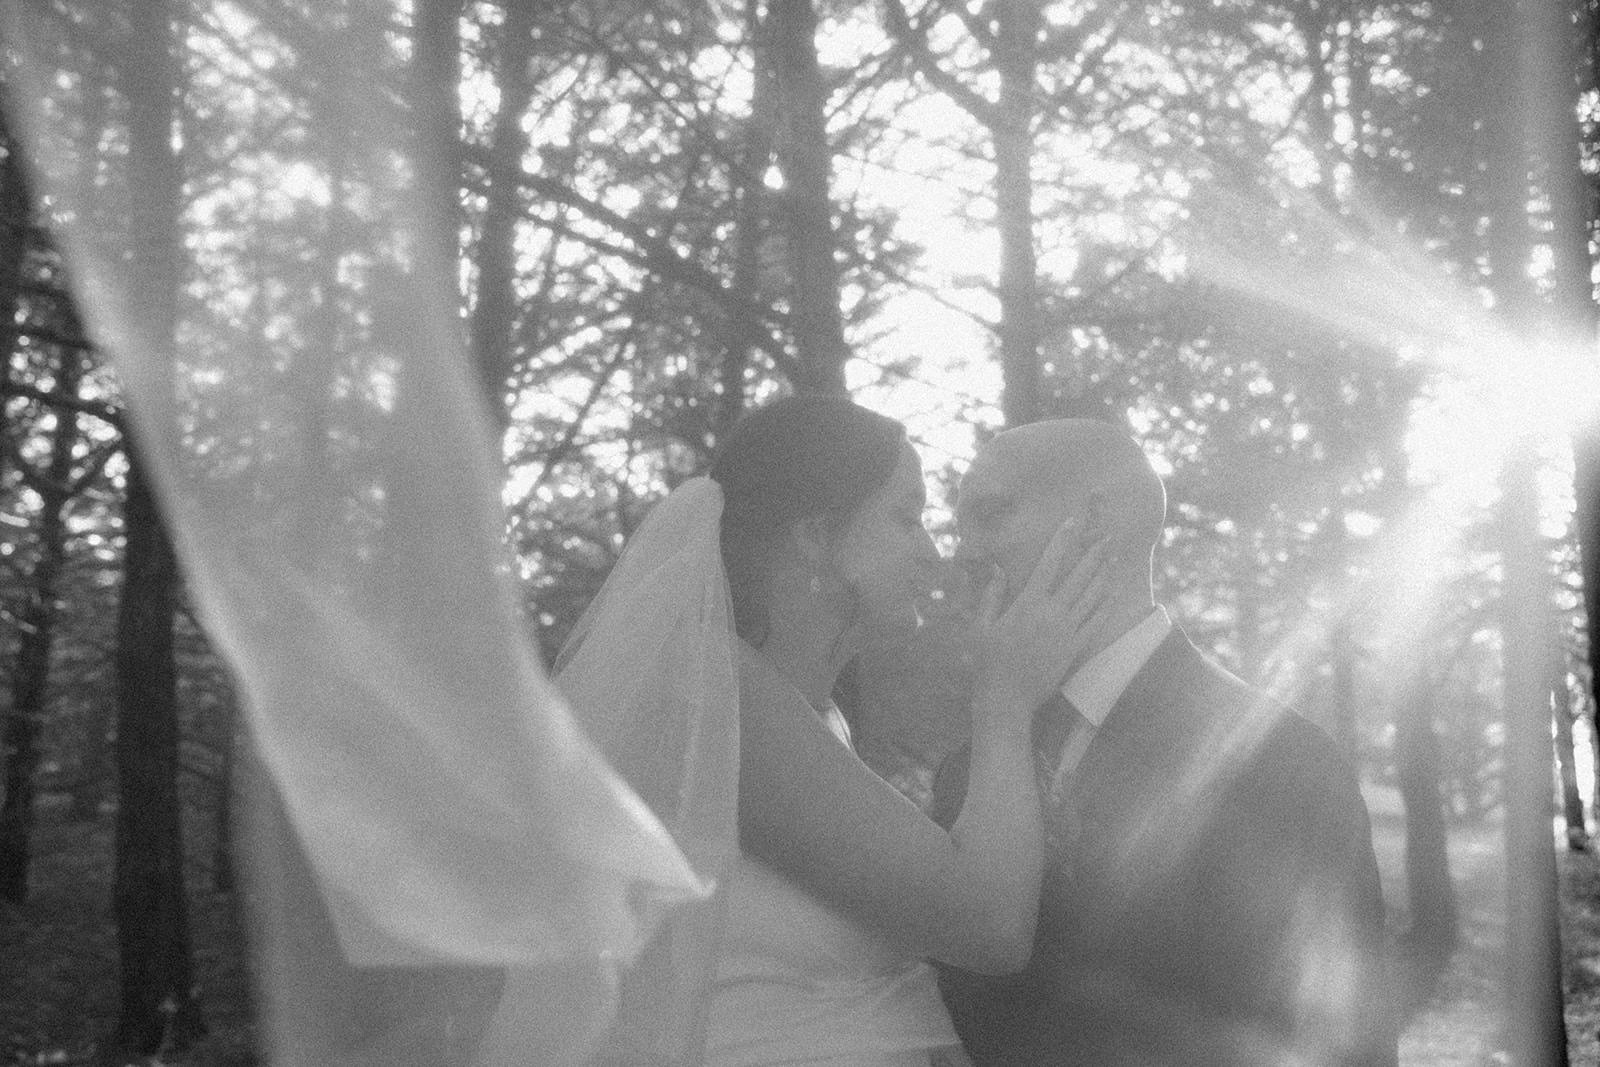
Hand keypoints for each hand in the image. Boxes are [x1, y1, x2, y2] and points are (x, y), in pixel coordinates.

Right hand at [969, 521, 1112, 717]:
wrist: (1008, 698)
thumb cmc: (988, 662)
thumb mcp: (982, 626)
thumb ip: (992, 596)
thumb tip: (999, 570)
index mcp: (1028, 603)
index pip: (1049, 563)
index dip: (1062, 541)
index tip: (1073, 523)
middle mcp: (1052, 613)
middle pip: (1079, 576)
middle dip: (1093, 554)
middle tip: (1108, 536)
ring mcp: (1068, 631)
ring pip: (1092, 596)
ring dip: (1104, 575)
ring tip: (1114, 557)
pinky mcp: (1076, 648)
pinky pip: (1096, 622)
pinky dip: (1106, 605)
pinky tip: (1113, 593)